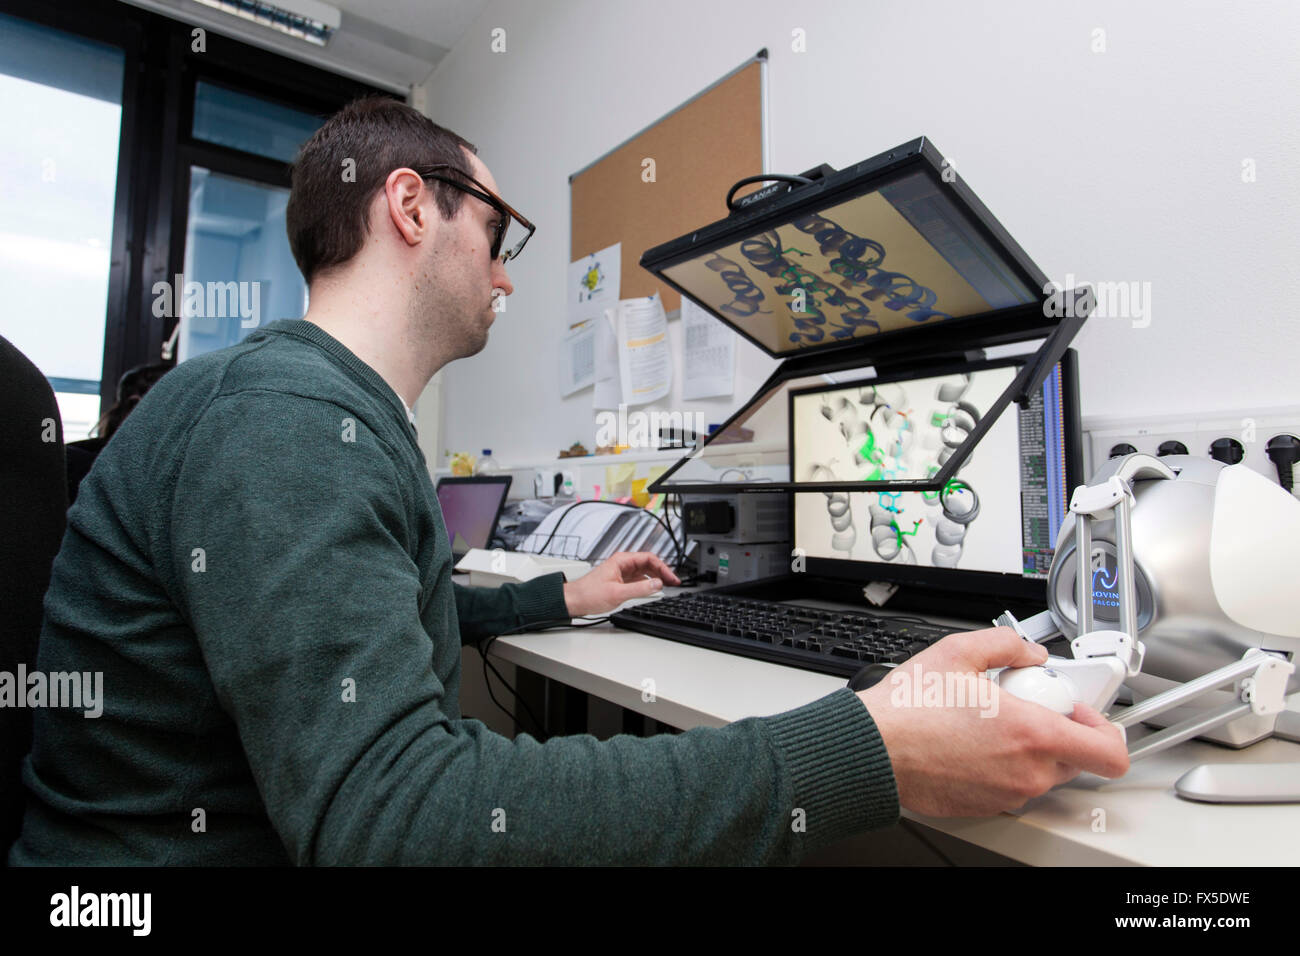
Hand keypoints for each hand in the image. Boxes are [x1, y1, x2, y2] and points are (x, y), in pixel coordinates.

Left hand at [562, 551, 680, 616]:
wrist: (574, 601)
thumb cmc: (588, 593)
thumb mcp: (617, 593)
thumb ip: (640, 589)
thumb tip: (657, 584)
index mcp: (622, 561)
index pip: (649, 559)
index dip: (663, 568)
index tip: (672, 578)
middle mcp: (623, 564)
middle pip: (649, 564)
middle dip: (662, 572)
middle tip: (673, 582)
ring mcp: (622, 573)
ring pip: (644, 572)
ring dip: (656, 578)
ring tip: (666, 586)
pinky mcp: (620, 582)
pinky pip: (638, 580)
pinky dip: (647, 584)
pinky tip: (652, 591)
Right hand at [857, 626, 1129, 816]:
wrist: (873, 749)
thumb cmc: (909, 709)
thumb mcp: (958, 652)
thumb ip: (1007, 645)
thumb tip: (1028, 653)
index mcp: (1032, 734)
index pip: (1109, 751)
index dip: (1104, 728)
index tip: (1078, 711)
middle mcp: (1027, 771)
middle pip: (1075, 759)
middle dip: (1058, 732)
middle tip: (1025, 708)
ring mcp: (1007, 793)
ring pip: (1041, 772)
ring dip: (1027, 749)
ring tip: (988, 723)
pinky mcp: (986, 805)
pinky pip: (1011, 785)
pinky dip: (1001, 765)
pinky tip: (970, 742)